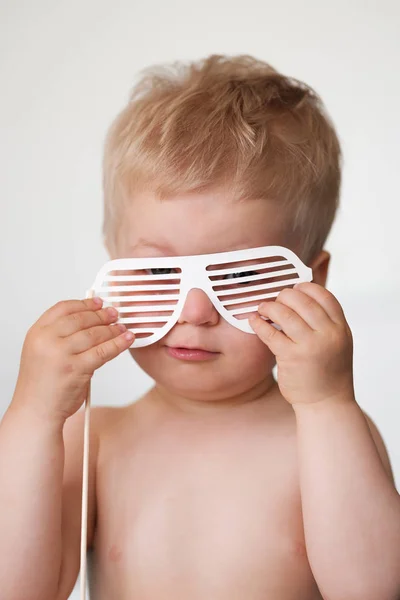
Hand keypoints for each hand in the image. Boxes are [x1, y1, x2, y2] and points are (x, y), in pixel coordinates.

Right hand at [12, 298, 133, 422]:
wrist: (36, 411)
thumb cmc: (42, 384)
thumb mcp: (42, 352)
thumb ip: (60, 335)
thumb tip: (90, 320)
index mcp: (37, 333)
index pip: (63, 308)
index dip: (84, 303)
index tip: (98, 302)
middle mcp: (46, 340)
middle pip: (81, 318)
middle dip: (101, 315)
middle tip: (114, 314)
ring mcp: (61, 354)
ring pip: (94, 334)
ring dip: (112, 329)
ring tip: (122, 328)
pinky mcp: (76, 368)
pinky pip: (103, 351)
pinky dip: (118, 344)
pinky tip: (127, 339)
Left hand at [249, 283, 353, 405]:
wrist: (326, 404)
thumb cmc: (328, 372)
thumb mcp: (337, 343)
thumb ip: (325, 322)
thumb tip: (300, 298)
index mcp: (341, 328)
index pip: (324, 296)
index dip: (306, 288)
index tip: (294, 289)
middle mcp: (328, 335)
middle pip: (302, 301)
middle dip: (284, 296)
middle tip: (276, 300)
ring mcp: (310, 346)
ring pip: (286, 314)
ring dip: (270, 307)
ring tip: (263, 308)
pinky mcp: (291, 358)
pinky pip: (271, 333)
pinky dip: (259, 324)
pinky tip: (254, 321)